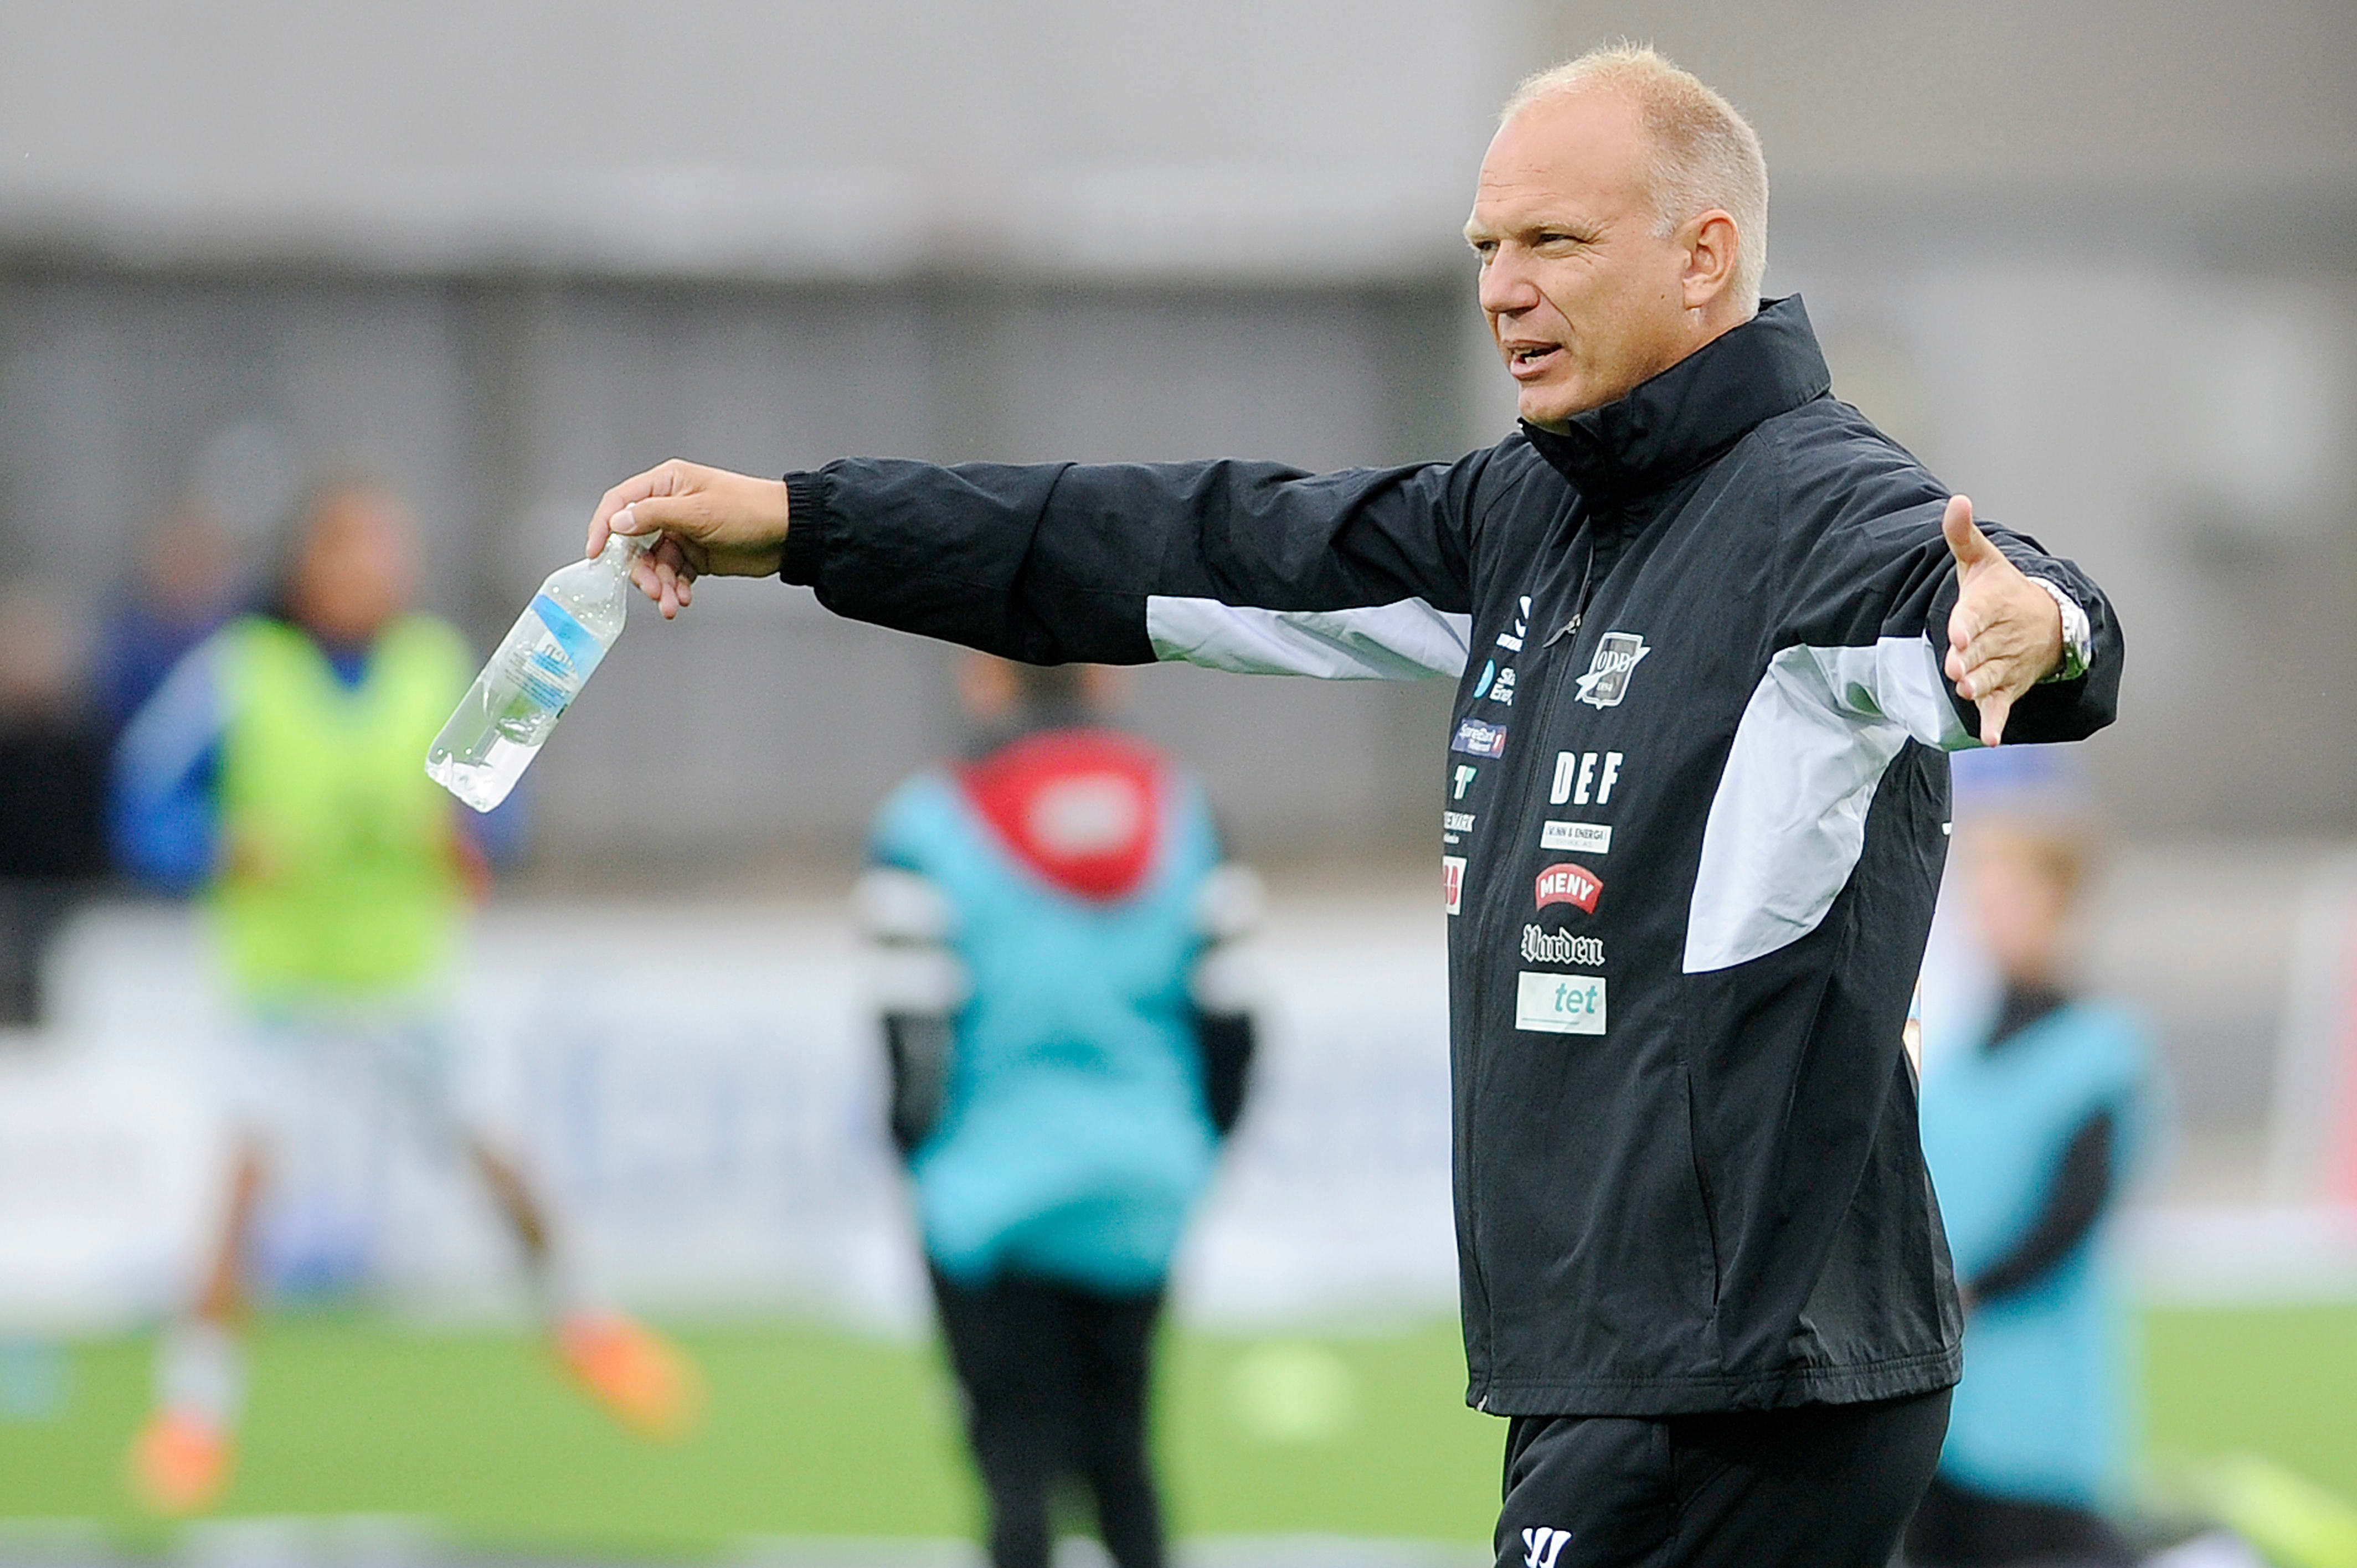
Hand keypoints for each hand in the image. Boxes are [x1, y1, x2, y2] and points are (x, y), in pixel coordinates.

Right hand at [586, 460, 792, 618]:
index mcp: (666, 484)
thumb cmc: (749, 510)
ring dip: (659, 586)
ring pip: (654, 564)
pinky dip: (675, 589)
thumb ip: (655, 516)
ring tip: (672, 604)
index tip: (595, 554)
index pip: (620, 503)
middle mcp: (669, 507)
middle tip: (653, 590)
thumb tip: (617, 523)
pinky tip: (684, 599)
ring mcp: (681, 533)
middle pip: (634, 542)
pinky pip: (673, 575)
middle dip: (640, 570)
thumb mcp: (699, 511)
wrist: (788, 534)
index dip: (602, 527)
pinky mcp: (694, 555)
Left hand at [1942, 495, 2061, 746]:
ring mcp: (2006, 665)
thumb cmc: (2001, 590)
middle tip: (1956, 668)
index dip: (1967, 625)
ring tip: (1964, 690)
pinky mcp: (2008, 688)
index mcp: (1991, 606)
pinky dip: (1996, 723)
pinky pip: (2002, 708)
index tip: (1957, 634)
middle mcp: (2000, 638)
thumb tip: (1957, 500)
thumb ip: (1962, 535)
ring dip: (1979, 687)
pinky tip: (1990, 739)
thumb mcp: (1981, 560)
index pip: (1976, 615)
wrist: (2048, 622)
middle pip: (1981, 651)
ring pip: (1990, 679)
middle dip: (1969, 659)